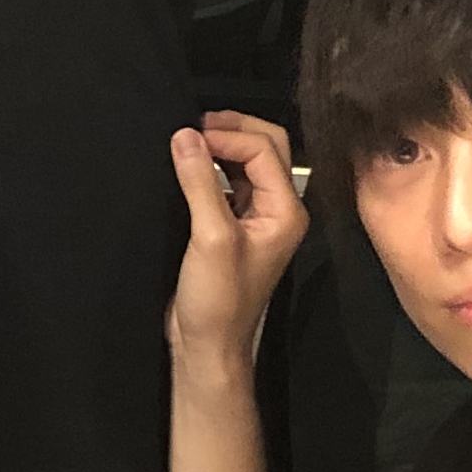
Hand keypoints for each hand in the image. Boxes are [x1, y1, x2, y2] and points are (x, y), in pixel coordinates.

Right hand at [167, 110, 306, 375]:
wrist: (209, 345)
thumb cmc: (220, 303)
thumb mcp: (211, 237)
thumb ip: (200, 183)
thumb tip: (186, 136)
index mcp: (285, 211)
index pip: (263, 149)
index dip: (227, 136)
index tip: (190, 137)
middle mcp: (277, 209)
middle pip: (264, 147)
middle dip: (231, 130)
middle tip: (193, 126)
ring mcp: (256, 217)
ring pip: (246, 163)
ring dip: (219, 147)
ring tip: (187, 142)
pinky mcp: (232, 226)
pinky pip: (227, 182)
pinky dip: (209, 168)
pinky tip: (186, 167)